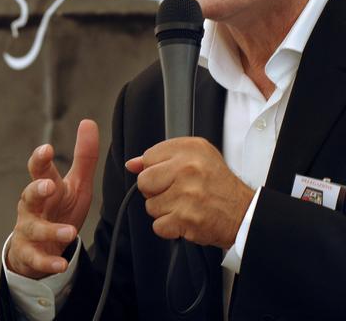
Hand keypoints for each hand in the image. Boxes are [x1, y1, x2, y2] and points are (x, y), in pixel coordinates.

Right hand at [6, 119, 98, 278]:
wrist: (41, 245)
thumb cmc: (58, 208)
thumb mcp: (75, 184)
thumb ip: (84, 156)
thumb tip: (88, 122)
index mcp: (44, 185)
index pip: (38, 169)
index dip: (40, 159)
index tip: (47, 149)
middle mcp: (32, 206)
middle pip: (29, 194)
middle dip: (37, 189)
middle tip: (49, 186)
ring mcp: (28, 229)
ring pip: (33, 228)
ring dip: (50, 230)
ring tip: (69, 233)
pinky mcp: (29, 254)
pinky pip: (36, 258)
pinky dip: (47, 262)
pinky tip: (61, 265)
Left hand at [126, 137, 254, 248]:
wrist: (245, 213)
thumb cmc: (219, 185)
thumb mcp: (196, 157)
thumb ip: (161, 157)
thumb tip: (132, 164)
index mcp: (190, 149)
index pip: (148, 157)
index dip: (155, 169)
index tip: (169, 175)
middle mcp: (187, 169)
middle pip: (144, 182)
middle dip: (155, 190)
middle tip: (174, 192)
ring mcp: (187, 195)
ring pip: (150, 205)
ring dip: (164, 210)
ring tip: (184, 206)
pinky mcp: (186, 219)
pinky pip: (158, 226)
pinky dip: (169, 227)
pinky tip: (184, 219)